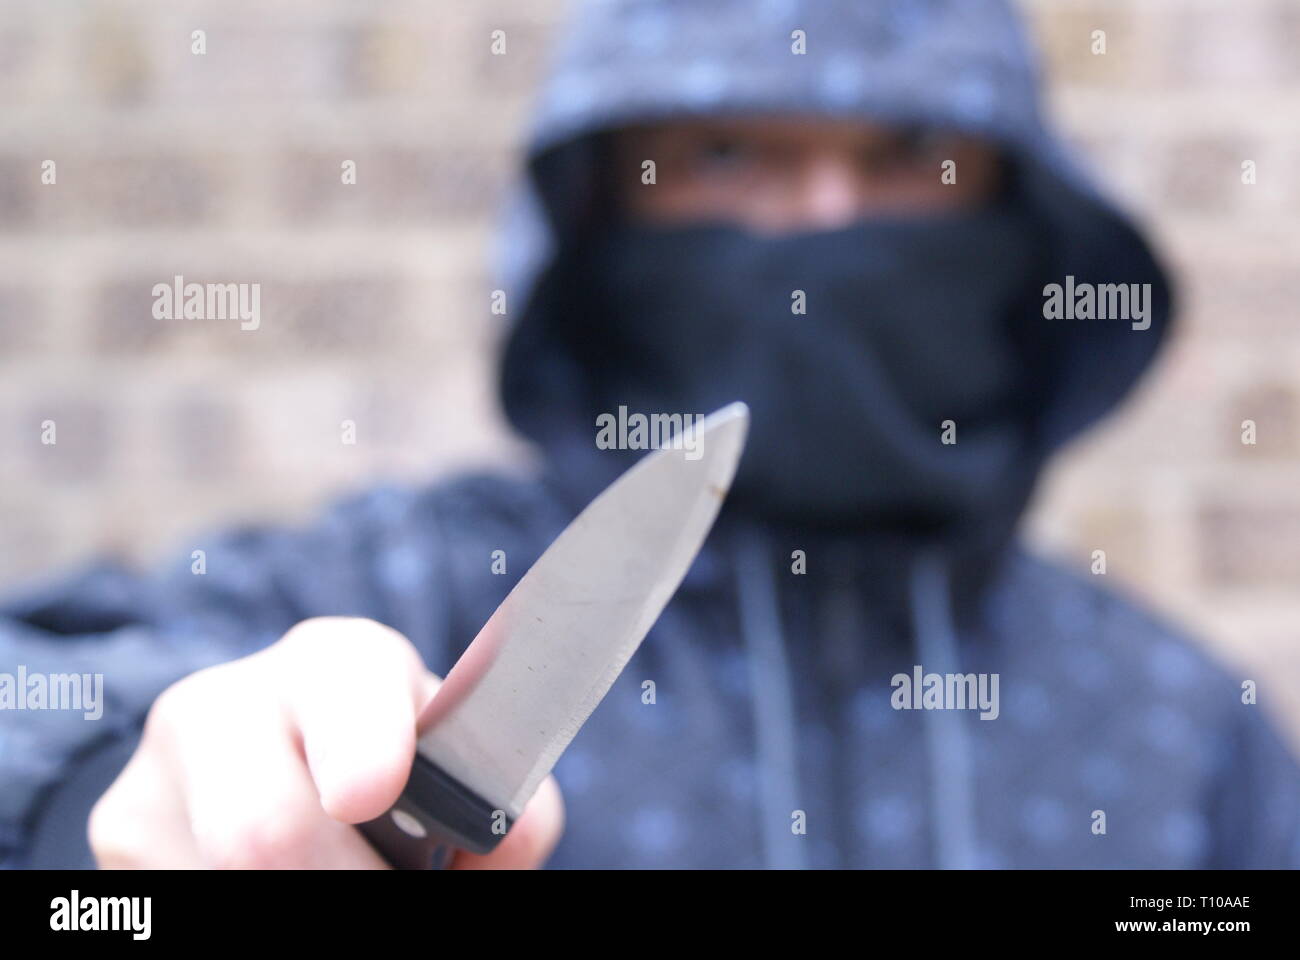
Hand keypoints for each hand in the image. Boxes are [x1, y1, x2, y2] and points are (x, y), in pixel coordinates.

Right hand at [88, 616, 564, 868]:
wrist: (258, 759)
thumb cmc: (387, 763)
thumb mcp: (444, 759)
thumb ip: (492, 791)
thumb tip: (508, 838)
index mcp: (334, 664)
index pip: (342, 689)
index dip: (360, 744)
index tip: (371, 792)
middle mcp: (228, 703)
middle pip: (265, 827)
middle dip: (342, 881)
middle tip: (380, 882)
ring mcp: (155, 777)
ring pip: (227, 879)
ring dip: (296, 895)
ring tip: (333, 868)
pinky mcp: (117, 839)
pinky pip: (190, 897)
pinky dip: (254, 905)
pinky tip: (280, 878)